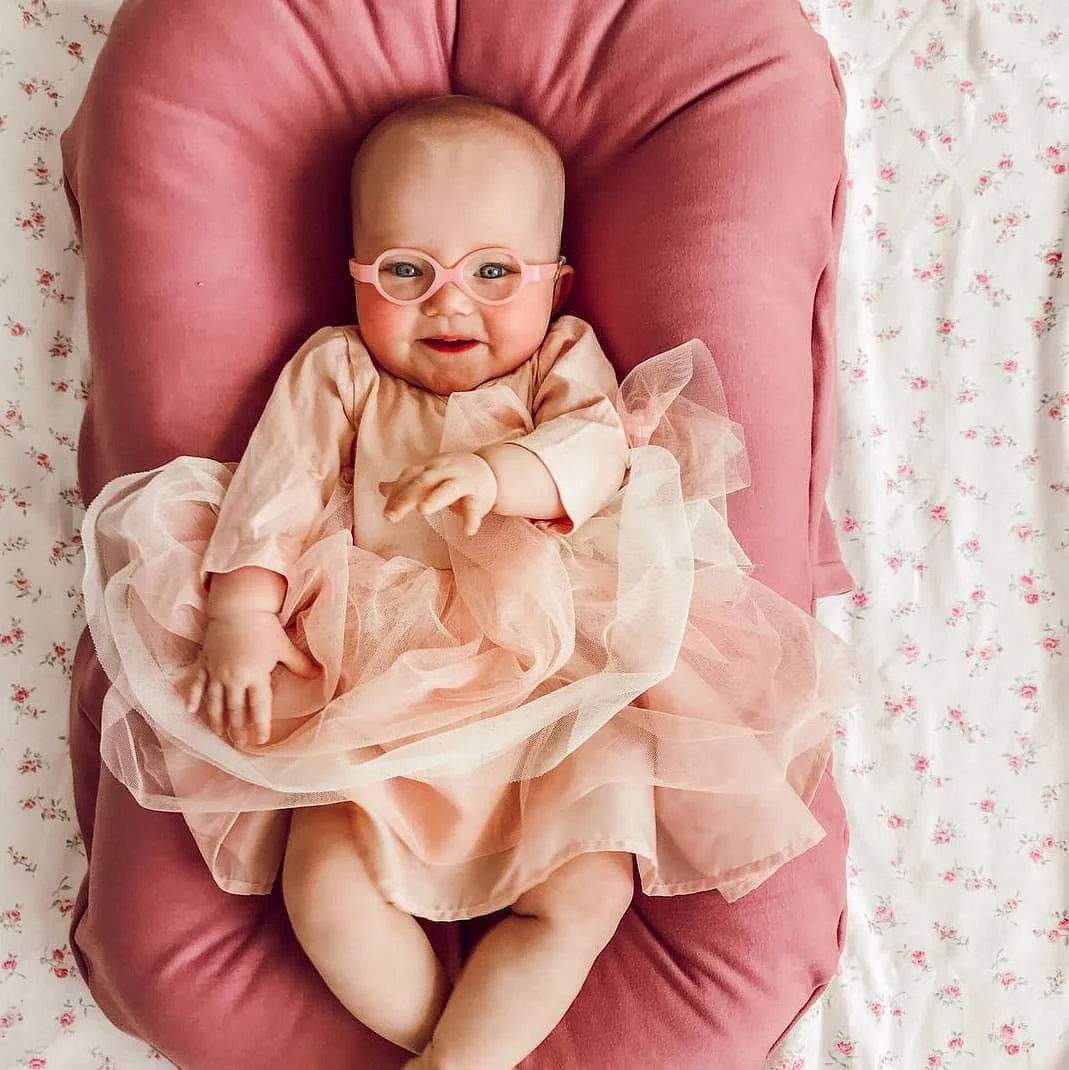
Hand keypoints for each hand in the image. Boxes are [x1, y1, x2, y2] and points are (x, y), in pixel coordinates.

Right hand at [186, 610, 316, 745]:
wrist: (237, 607)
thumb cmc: (263, 626)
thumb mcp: (283, 646)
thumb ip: (300, 664)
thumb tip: (319, 674)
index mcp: (255, 675)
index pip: (258, 707)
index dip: (260, 725)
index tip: (261, 740)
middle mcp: (234, 677)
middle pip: (235, 709)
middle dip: (238, 728)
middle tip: (240, 743)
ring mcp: (217, 671)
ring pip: (215, 701)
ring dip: (216, 719)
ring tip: (219, 733)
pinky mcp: (205, 662)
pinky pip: (197, 683)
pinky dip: (192, 697)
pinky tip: (190, 710)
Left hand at [379, 451, 497, 535]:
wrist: (491, 469)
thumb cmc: (454, 477)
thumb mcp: (430, 477)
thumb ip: (408, 484)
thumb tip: (380, 487)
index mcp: (430, 468)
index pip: (409, 478)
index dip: (396, 494)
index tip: (386, 514)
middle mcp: (444, 471)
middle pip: (423, 482)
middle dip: (406, 497)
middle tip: (390, 516)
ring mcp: (462, 481)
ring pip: (448, 488)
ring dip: (435, 497)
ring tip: (423, 511)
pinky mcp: (478, 494)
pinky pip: (474, 505)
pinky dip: (471, 518)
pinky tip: (468, 531)